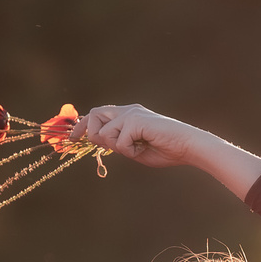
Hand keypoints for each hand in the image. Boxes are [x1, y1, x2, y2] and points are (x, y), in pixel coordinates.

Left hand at [72, 104, 207, 167]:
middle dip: (94, 135)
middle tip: (110, 149)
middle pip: (94, 115)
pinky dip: (130, 151)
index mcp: (128, 114)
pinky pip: (119, 142)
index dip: (82, 125)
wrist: (188, 146)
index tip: (73, 138)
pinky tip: (144, 148)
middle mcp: (127, 110)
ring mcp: (131, 113)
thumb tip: (99, 143)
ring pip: (104, 133)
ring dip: (117, 147)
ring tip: (136, 149)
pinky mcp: (136, 121)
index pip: (97, 113)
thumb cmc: (167, 150)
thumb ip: (118, 144)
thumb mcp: (135, 148)